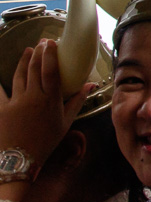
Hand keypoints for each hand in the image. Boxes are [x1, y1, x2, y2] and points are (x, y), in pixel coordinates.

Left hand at [0, 40, 91, 167]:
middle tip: (40, 42)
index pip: (50, 70)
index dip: (50, 54)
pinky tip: (0, 73)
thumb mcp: (66, 122)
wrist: (21, 158)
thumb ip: (77, 101)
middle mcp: (33, 96)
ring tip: (27, 51)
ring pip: (19, 75)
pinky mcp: (2, 108)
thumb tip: (90, 85)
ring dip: (23, 61)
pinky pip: (0, 90)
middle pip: (34, 68)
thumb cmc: (46, 140)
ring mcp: (16, 101)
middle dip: (37, 52)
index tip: (51, 43)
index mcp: (50, 99)